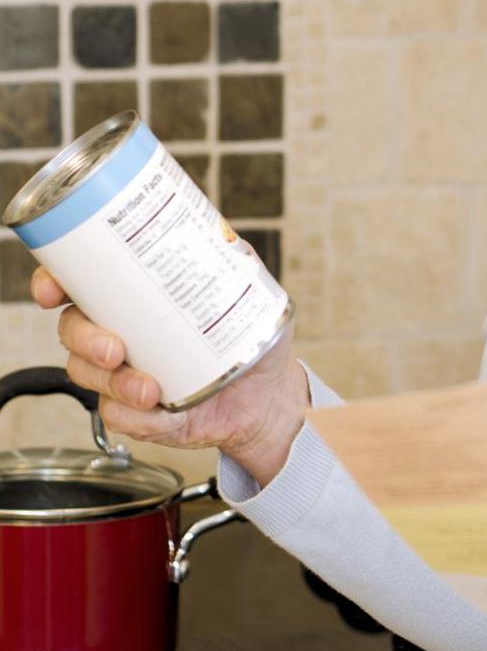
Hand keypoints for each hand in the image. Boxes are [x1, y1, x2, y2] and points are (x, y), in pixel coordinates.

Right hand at [30, 265, 309, 485]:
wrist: (269, 394)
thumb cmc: (247, 338)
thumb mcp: (243, 290)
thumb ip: (229, 259)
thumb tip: (220, 233)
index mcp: (131, 299)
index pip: (77, 285)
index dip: (53, 284)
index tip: (53, 289)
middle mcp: (118, 334)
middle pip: (73, 331)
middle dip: (85, 340)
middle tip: (116, 350)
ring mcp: (124, 374)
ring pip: (90, 377)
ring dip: (116, 384)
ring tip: (149, 389)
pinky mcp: (139, 414)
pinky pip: (119, 417)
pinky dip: (138, 417)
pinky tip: (162, 412)